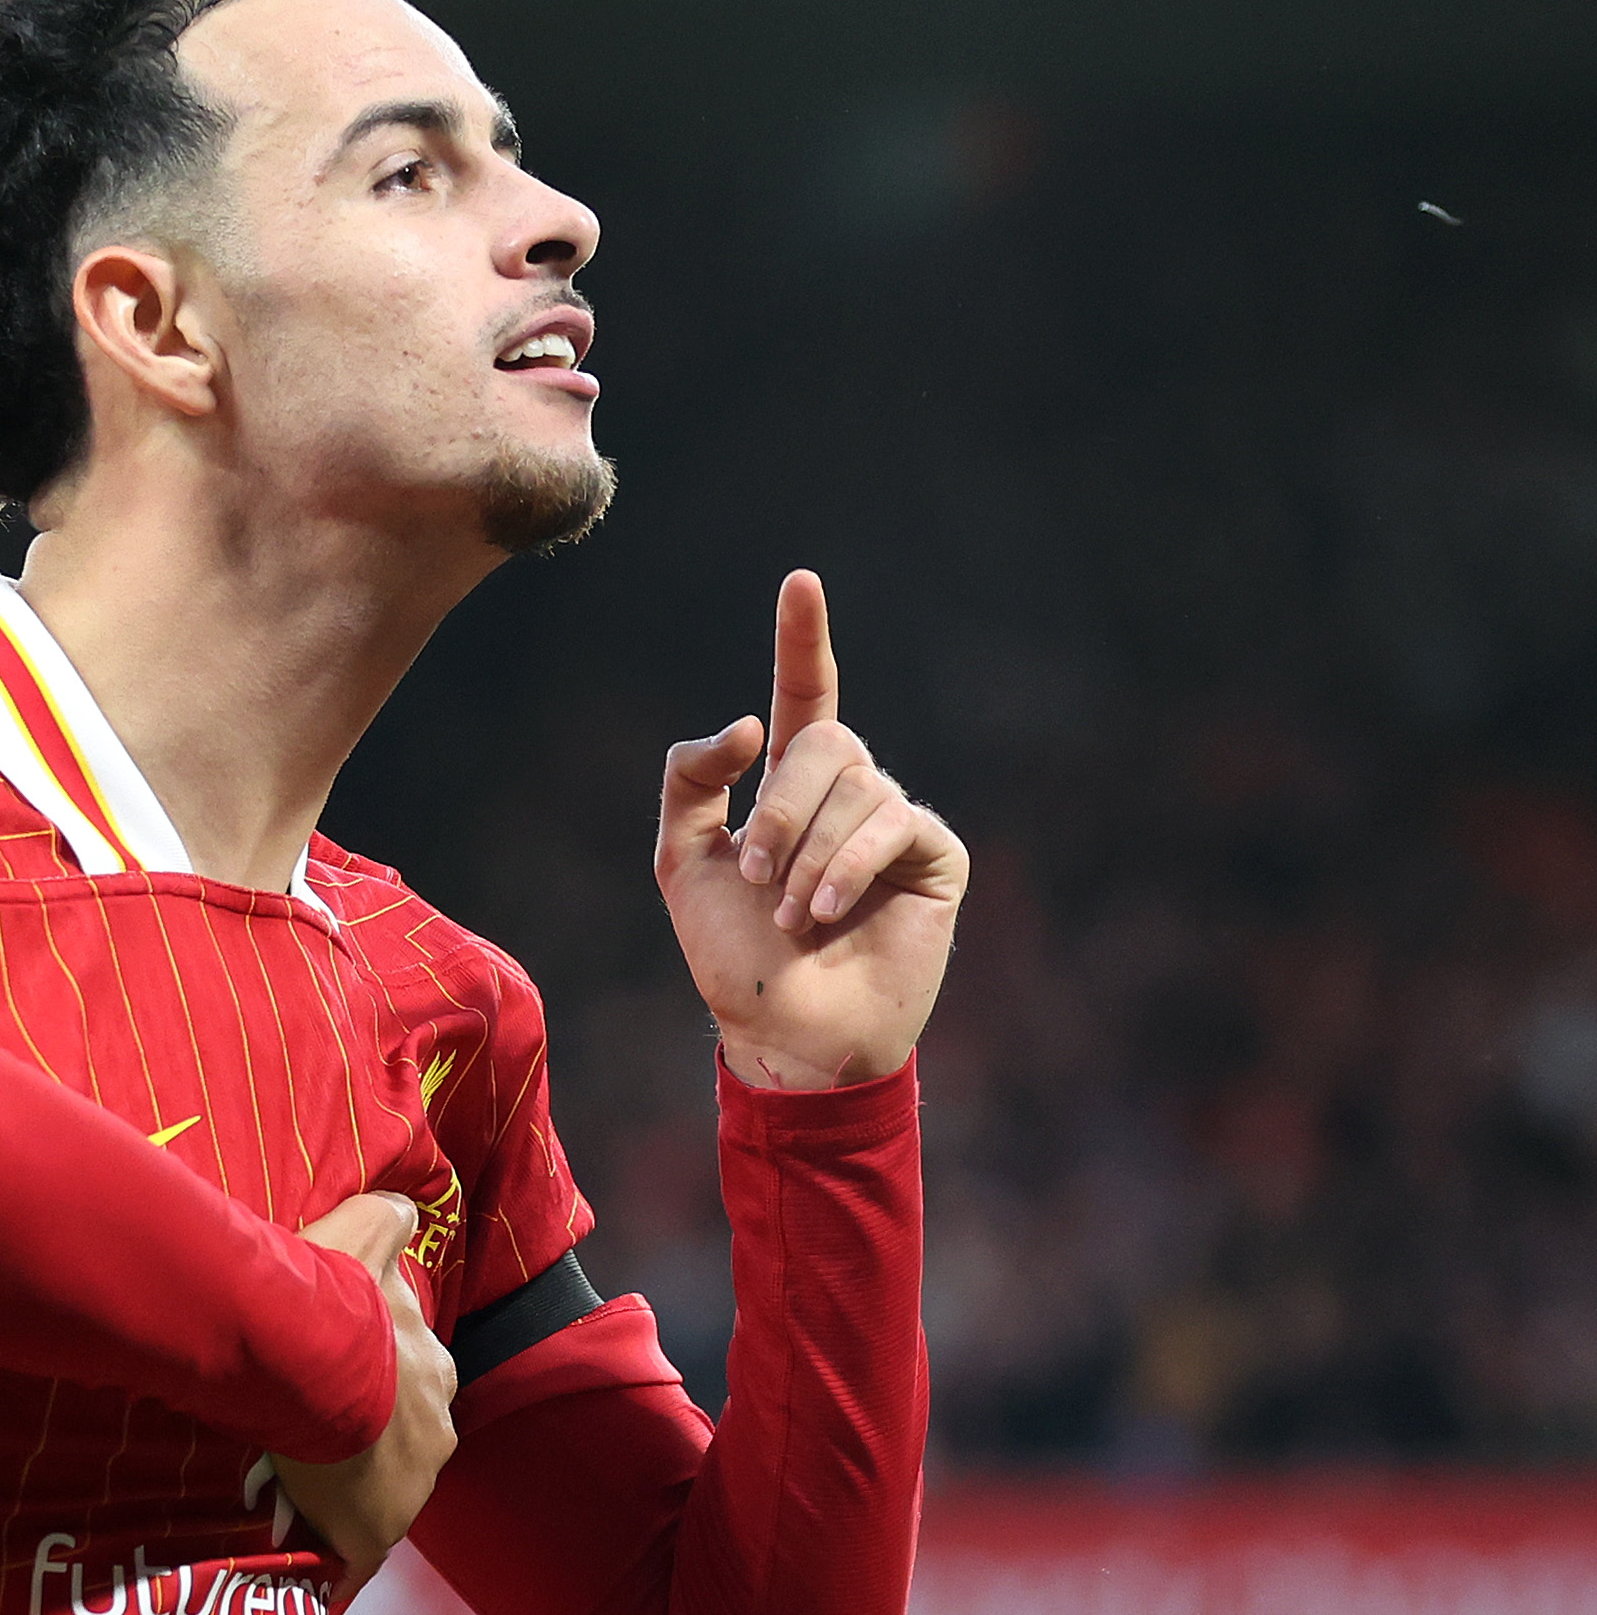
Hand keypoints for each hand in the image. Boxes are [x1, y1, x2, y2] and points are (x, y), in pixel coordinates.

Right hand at [269, 1193, 456, 1591]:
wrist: (310, 1364)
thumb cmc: (333, 1301)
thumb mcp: (362, 1233)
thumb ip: (387, 1218)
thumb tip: (404, 1207)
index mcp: (434, 1366)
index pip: (406, 1377)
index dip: (367, 1380)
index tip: (327, 1382)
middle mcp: (436, 1427)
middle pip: (394, 1438)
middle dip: (359, 1439)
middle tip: (300, 1436)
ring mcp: (409, 1487)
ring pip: (371, 1492)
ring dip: (340, 1491)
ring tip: (285, 1488)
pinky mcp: (373, 1534)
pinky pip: (350, 1555)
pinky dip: (331, 1558)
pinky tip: (301, 1564)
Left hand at [657, 571, 969, 1090]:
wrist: (786, 1033)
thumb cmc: (732, 954)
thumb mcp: (681, 860)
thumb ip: (692, 779)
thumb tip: (752, 722)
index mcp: (786, 785)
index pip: (800, 694)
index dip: (802, 639)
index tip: (800, 581)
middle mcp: (844, 793)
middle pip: (822, 738)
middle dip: (779, 805)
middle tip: (754, 876)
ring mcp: (892, 822)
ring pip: (854, 782)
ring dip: (806, 851)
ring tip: (792, 914)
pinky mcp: (934, 856)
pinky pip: (893, 820)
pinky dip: (848, 864)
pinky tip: (828, 908)